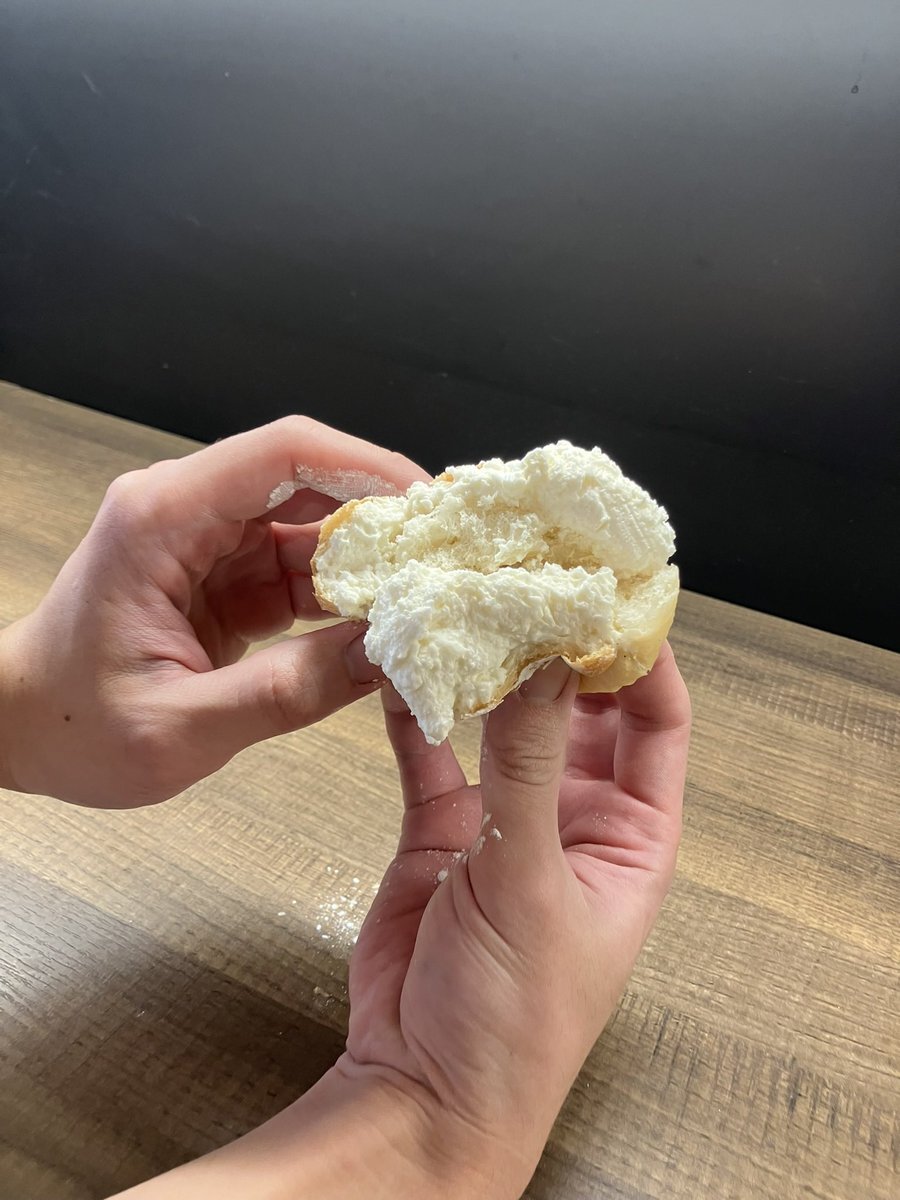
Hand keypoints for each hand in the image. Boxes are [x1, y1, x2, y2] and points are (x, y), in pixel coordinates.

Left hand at [0, 416, 427, 806]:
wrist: (17, 728)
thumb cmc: (73, 726)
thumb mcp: (180, 726)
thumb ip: (287, 692)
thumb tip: (388, 658)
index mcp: (162, 518)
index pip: (282, 453)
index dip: (367, 466)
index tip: (430, 506)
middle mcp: (188, 510)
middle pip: (310, 480)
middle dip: (386, 515)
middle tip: (452, 557)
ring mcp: (210, 540)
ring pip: (315, 525)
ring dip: (373, 559)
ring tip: (433, 594)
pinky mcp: (226, 573)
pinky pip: (302, 568)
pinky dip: (347, 594)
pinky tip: (388, 621)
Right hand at [338, 645, 690, 1194]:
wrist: (421, 1089)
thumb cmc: (514, 1019)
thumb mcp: (531, 882)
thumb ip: (529, 766)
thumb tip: (544, 661)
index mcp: (633, 837)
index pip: (656, 722)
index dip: (641, 656)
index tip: (610, 595)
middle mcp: (576, 819)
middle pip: (581, 708)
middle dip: (559, 647)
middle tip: (530, 581)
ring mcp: (505, 820)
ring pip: (504, 722)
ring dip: (486, 671)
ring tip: (464, 608)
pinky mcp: (441, 830)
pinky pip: (432, 753)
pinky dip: (417, 711)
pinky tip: (399, 669)